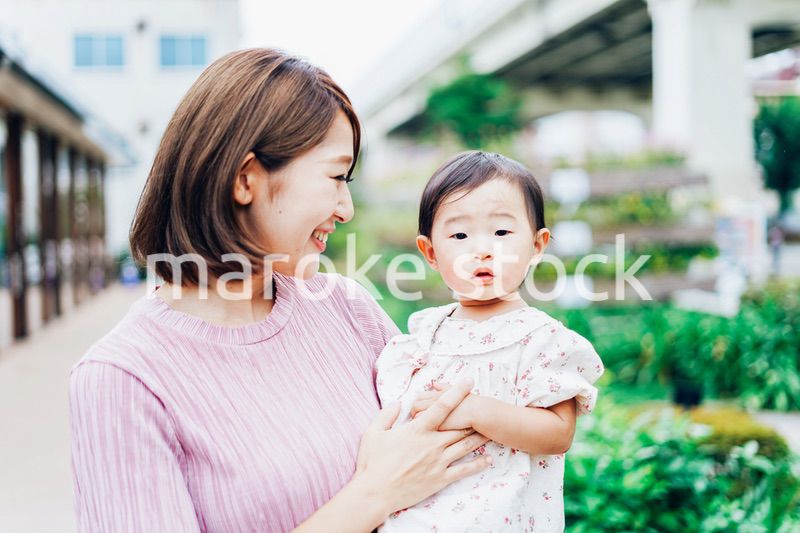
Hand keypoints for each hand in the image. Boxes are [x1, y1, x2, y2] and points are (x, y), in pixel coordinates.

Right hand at [354, 378, 491, 514]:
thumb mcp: (373, 432)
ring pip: (465, 445)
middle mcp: (432, 444)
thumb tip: (397, 403)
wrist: (376, 493)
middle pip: (460, 426)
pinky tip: (488, 460)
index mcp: (418, 430)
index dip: (457, 392)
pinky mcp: (441, 479)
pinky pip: (464, 470)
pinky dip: (478, 464)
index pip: (442, 406)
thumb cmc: (372, 462)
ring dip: (479, 437)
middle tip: (484, 407)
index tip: (469, 382)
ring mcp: (439, 462)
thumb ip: (387, 415)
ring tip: (491, 430)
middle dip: (473, 416)